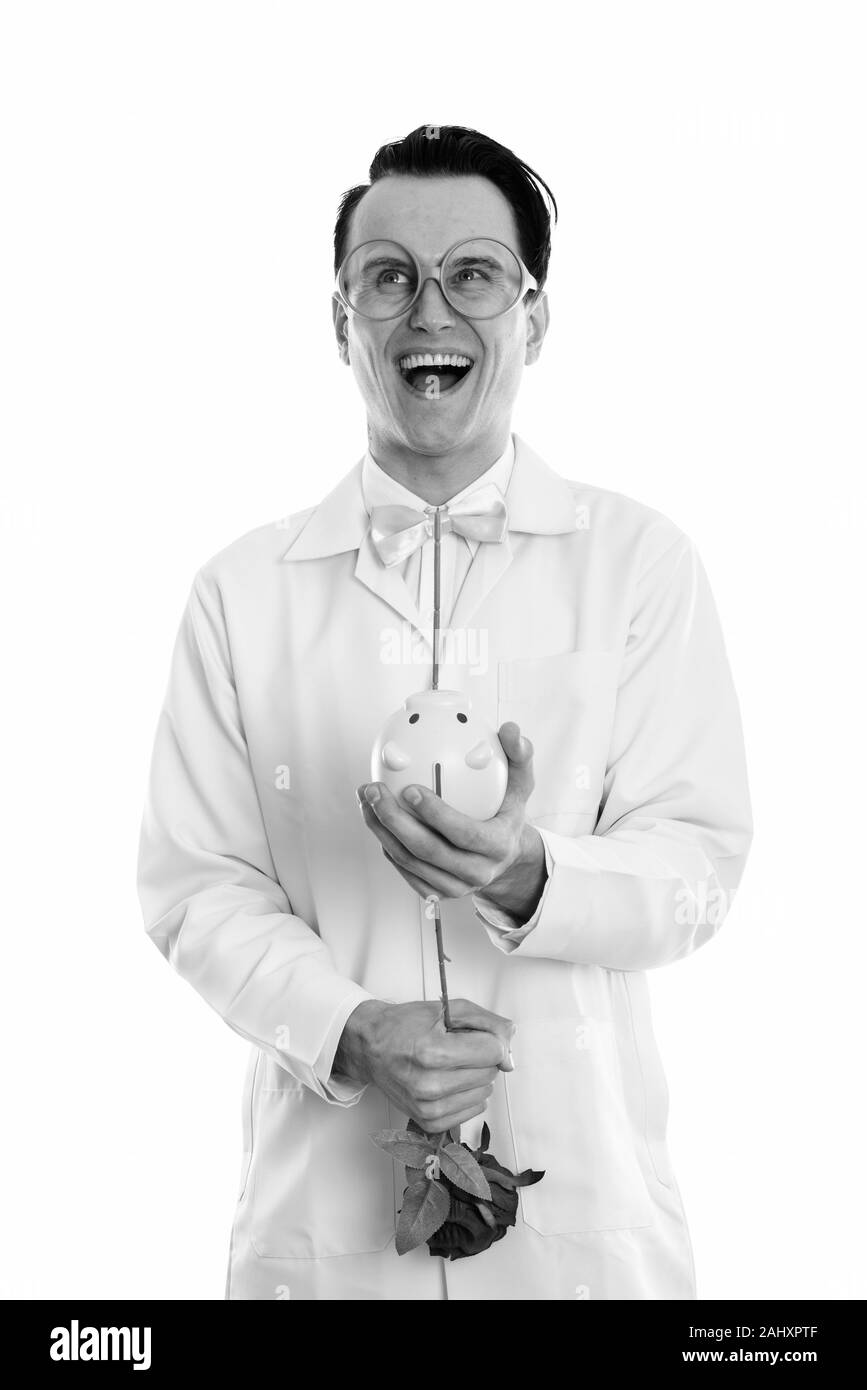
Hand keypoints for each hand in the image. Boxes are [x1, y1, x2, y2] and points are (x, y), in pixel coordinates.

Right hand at [332, 998, 514, 1133]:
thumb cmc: (406, 1025)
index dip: (491, 1039)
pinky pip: (473, 1111)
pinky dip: (467, 1095)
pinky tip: (449, 1080)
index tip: (476, 1034)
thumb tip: (509, 1048)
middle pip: (490, 1072)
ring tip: (449, 1063)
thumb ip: (487, 1022)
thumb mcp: (448, 1009)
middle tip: (456, 1047)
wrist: (371, 1046)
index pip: (493, 1051)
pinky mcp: (428, 1122)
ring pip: (484, 1093)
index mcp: (432, 1052)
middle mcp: (429, 1084)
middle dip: (481, 1056)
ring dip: (475, 1076)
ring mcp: (428, 1107)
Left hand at [357, 721, 547, 922]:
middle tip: (374, 790)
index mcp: (498, 846)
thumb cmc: (507, 814)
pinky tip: (375, 818)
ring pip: (409, 861)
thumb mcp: (520, 786)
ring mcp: (455, 886)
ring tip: (367, 799)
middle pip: (427, 850)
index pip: (463, 833)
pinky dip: (386, 843)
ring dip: (381, 829)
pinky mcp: (437, 892)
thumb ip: (519, 756)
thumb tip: (511, 729)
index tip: (410, 789)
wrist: (505, 858)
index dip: (435, 814)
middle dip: (394, 819)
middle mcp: (477, 872)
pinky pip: (404, 869)